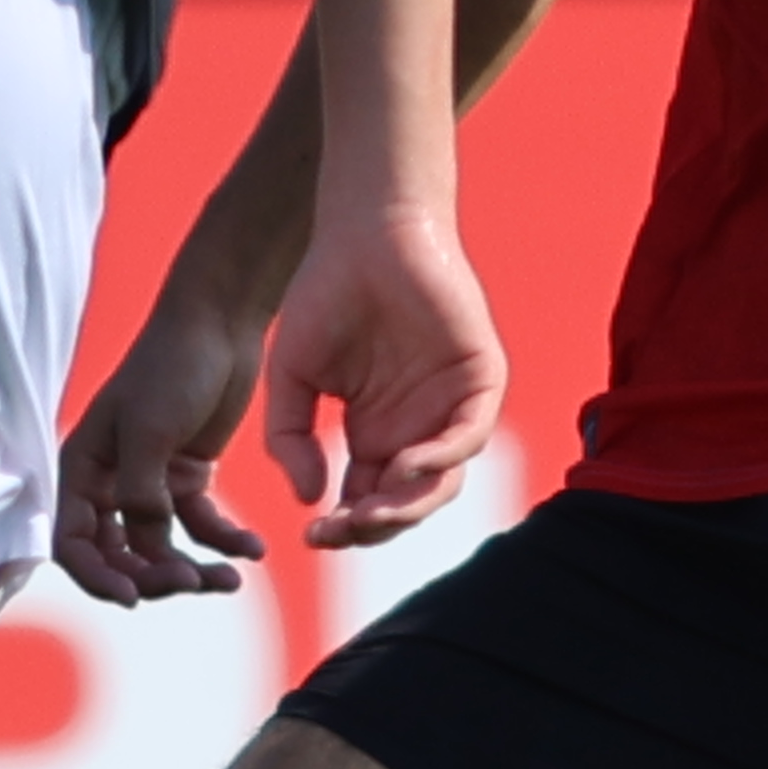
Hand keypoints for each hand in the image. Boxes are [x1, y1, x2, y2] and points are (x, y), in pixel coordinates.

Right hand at [52, 284, 274, 605]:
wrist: (220, 322)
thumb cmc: (172, 366)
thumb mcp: (149, 428)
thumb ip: (140, 492)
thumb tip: (143, 542)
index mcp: (82, 469)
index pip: (73, 542)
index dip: (97, 577)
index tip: (134, 597)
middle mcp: (109, 481)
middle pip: (119, 555)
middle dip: (152, 577)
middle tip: (193, 582)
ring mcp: (149, 481)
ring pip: (161, 548)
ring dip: (191, 569)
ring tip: (230, 580)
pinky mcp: (189, 477)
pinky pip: (201, 525)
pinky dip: (224, 542)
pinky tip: (253, 549)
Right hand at [261, 201, 502, 549]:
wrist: (364, 232)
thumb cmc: (325, 293)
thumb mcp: (289, 375)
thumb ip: (288, 437)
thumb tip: (308, 499)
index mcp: (374, 435)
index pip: (366, 502)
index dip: (342, 527)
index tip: (312, 536)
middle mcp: (415, 429)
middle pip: (405, 503)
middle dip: (372, 528)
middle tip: (337, 532)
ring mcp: (449, 407)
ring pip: (441, 483)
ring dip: (407, 507)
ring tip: (368, 514)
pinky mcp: (479, 380)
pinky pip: (469, 437)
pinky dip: (440, 459)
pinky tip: (403, 466)